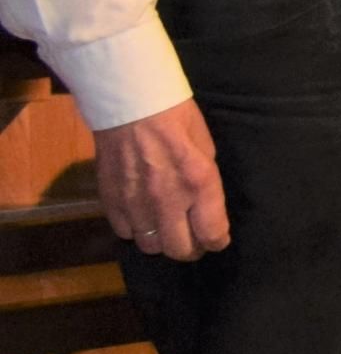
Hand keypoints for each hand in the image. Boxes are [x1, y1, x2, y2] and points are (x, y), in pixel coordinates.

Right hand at [94, 102, 230, 261]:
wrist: (130, 103)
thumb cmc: (176, 117)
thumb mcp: (206, 148)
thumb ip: (206, 184)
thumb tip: (207, 209)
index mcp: (199, 183)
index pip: (211, 234)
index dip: (217, 242)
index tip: (216, 239)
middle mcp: (167, 199)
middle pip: (178, 250)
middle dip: (190, 249)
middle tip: (192, 239)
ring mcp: (135, 203)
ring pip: (149, 245)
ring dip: (161, 239)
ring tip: (165, 226)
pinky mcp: (110, 200)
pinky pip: (124, 231)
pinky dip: (135, 228)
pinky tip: (141, 214)